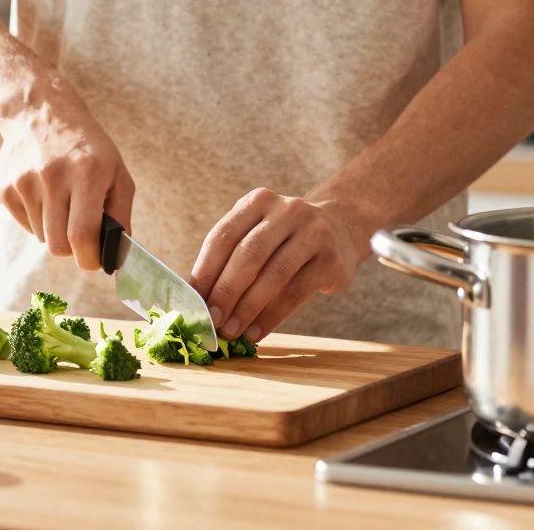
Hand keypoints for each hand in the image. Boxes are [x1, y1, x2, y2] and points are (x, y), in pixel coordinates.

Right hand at [0, 92, 134, 270]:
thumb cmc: (87, 148)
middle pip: (58, 245)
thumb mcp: (117, 172)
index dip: (89, 258)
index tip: (94, 261)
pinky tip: (44, 194)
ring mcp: (24, 182)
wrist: (40, 113)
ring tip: (62, 202)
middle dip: (72, 249)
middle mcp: (52, 176)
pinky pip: (25, 225)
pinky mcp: (4, 188)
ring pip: (42, 237)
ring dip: (55, 230)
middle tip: (81, 233)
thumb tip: (116, 255)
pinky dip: (38, 220)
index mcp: (86, 173)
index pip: (82, 236)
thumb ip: (121, 215)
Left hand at [189, 188, 371, 341]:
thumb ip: (230, 256)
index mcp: (258, 201)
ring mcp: (313, 233)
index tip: (191, 301)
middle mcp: (287, 211)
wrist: (341, 229)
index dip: (205, 270)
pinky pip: (296, 293)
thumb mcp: (258, 232)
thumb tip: (197, 298)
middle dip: (225, 291)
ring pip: (274, 274)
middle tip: (210, 320)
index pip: (223, 236)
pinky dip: (272, 316)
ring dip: (248, 307)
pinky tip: (256, 332)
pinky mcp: (331, 260)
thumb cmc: (284, 238)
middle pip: (248, 254)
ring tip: (232, 331)